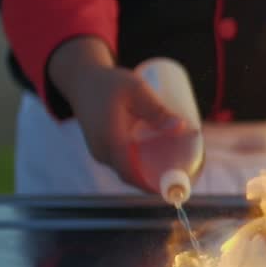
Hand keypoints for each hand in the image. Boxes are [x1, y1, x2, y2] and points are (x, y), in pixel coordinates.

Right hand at [48, 38, 183, 189]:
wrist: (81, 80)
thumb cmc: (109, 82)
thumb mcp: (135, 90)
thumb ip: (157, 109)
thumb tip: (181, 126)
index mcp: (110, 141)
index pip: (132, 174)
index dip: (153, 185)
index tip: (175, 187)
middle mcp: (102, 152)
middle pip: (133, 176)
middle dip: (157, 179)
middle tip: (184, 171)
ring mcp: (101, 152)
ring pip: (128, 171)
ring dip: (148, 173)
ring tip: (175, 165)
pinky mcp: (103, 148)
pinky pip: (123, 163)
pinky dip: (140, 166)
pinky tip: (158, 160)